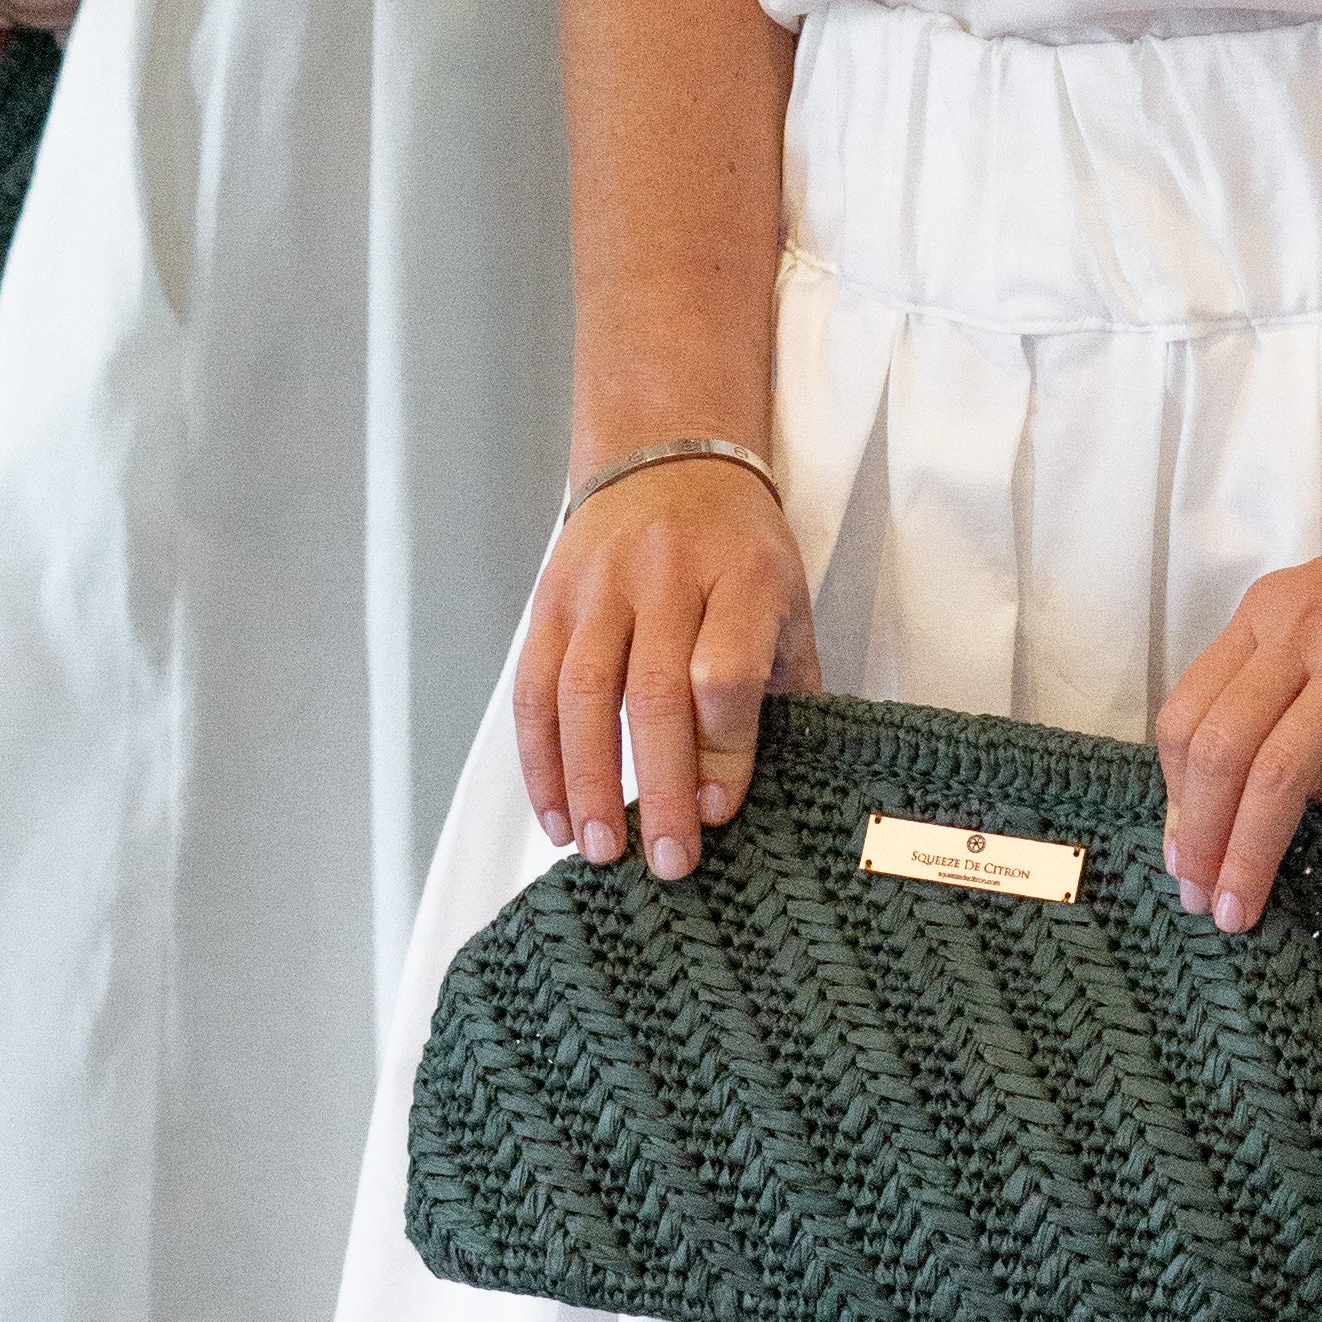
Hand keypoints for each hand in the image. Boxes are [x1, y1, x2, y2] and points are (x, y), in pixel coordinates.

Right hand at [517, 461, 818, 880]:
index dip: (725, 750)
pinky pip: (533, 687)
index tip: (722, 812)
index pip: (727, 672)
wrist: (668, 459)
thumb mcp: (788, 600)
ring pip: (582, 693)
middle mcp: (666, 576)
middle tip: (668, 862)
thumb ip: (782, 686)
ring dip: (587, 782)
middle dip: (660, 787)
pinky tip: (557, 814)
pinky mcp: (550, 599)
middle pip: (654, 692)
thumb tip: (759, 793)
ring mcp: (600, 586)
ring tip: (601, 849)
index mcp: (743, 575)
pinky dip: (539, 759)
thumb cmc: (739, 549)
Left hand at [1154, 480, 1321, 937]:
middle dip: (1202, 839)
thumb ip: (1310, 716)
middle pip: (1220, 748)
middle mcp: (1302, 624)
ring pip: (1282, 770)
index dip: (1177, 796)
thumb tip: (1278, 815)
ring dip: (1255, 856)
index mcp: (1270, 613)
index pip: (1189, 714)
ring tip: (1250, 917)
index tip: (1186, 857)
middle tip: (1207, 905)